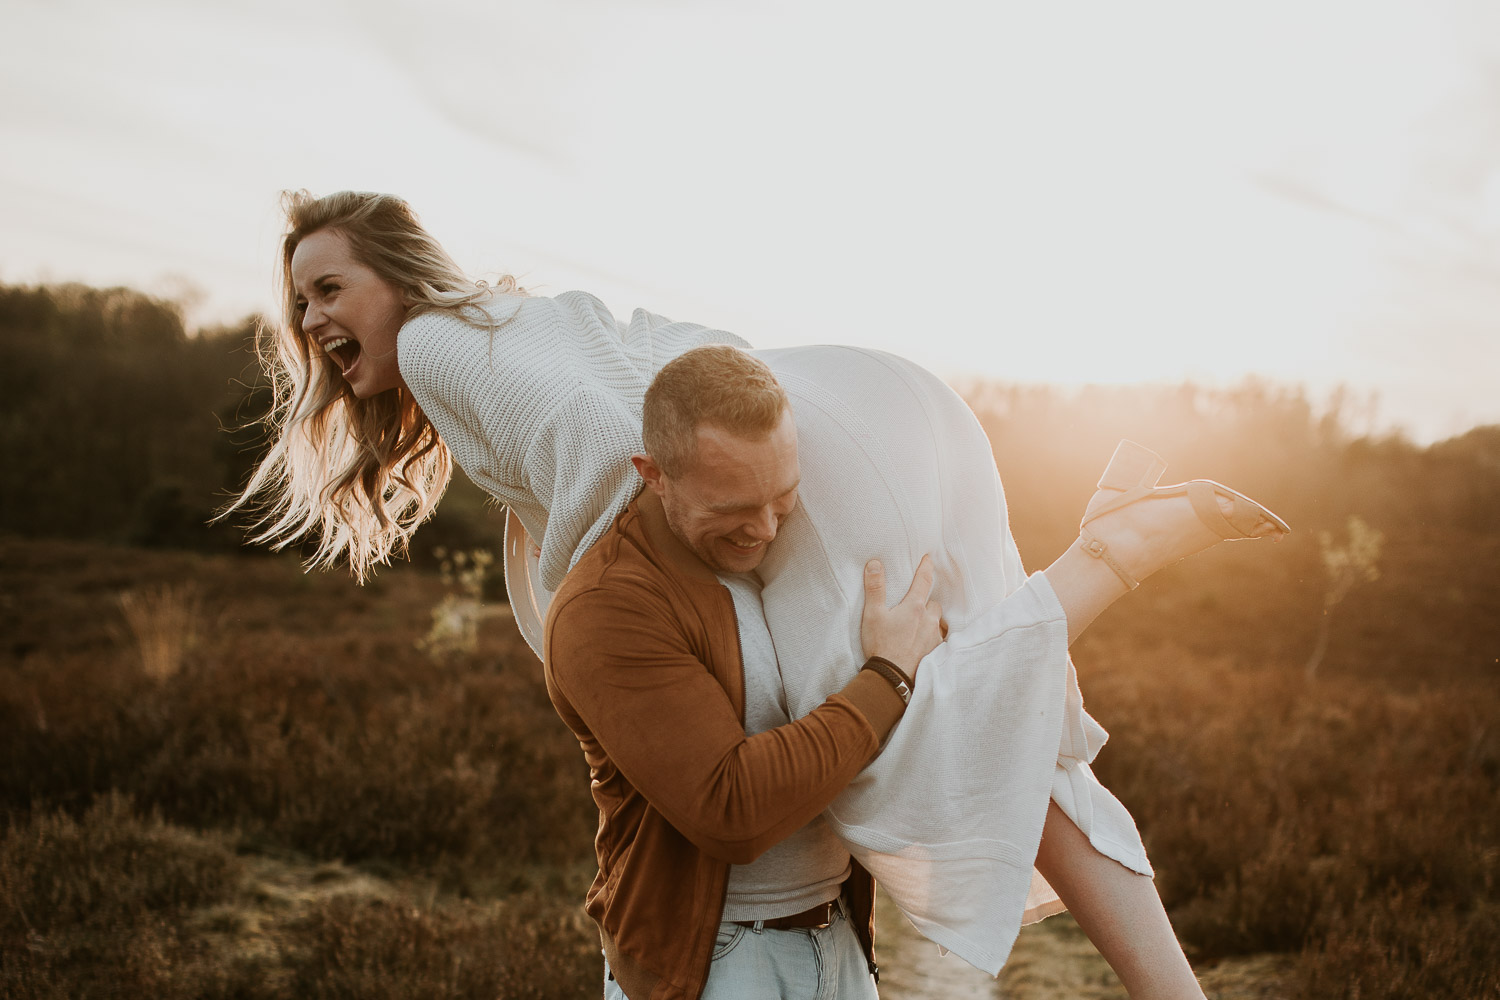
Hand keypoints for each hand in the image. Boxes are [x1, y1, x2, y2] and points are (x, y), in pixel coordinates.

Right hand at [859, 555, 944, 677]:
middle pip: (933, 604)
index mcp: (915, 607)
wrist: (891, 678)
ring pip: (937, 623)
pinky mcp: (936, 654)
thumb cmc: (881, 645)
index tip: (928, 558)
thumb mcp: (872, 614)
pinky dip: (932, 639)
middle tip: (916, 606)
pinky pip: (939, 641)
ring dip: (931, 621)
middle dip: (927, 603)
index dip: (926, 567)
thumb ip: (875, 588)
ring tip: (918, 627)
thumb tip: (875, 563)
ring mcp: (934, 638)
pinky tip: (922, 645)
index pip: (924, 580)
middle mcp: (929, 620)